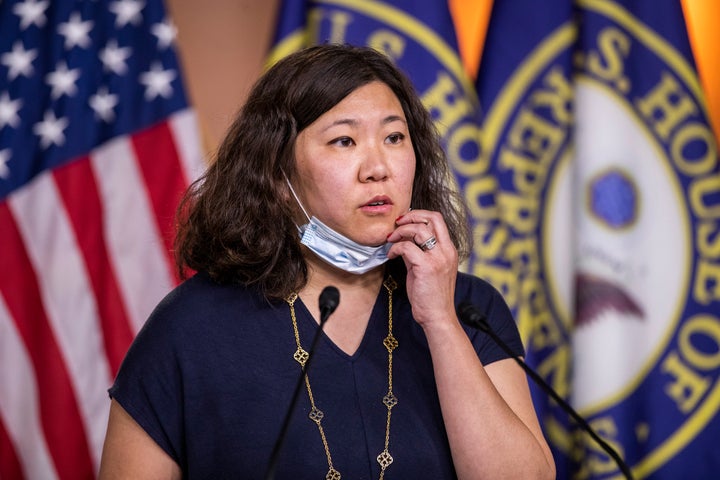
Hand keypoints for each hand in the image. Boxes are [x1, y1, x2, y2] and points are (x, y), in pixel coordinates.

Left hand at [386, 209, 457, 326]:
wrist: (438, 316)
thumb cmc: (432, 296)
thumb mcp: (428, 269)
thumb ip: (419, 253)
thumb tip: (403, 242)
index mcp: (449, 250)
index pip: (438, 220)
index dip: (419, 215)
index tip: (404, 222)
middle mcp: (446, 251)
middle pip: (433, 217)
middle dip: (411, 215)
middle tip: (397, 224)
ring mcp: (438, 258)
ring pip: (418, 229)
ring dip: (400, 232)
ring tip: (390, 240)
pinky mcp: (426, 267)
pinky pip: (407, 247)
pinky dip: (395, 248)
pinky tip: (391, 255)